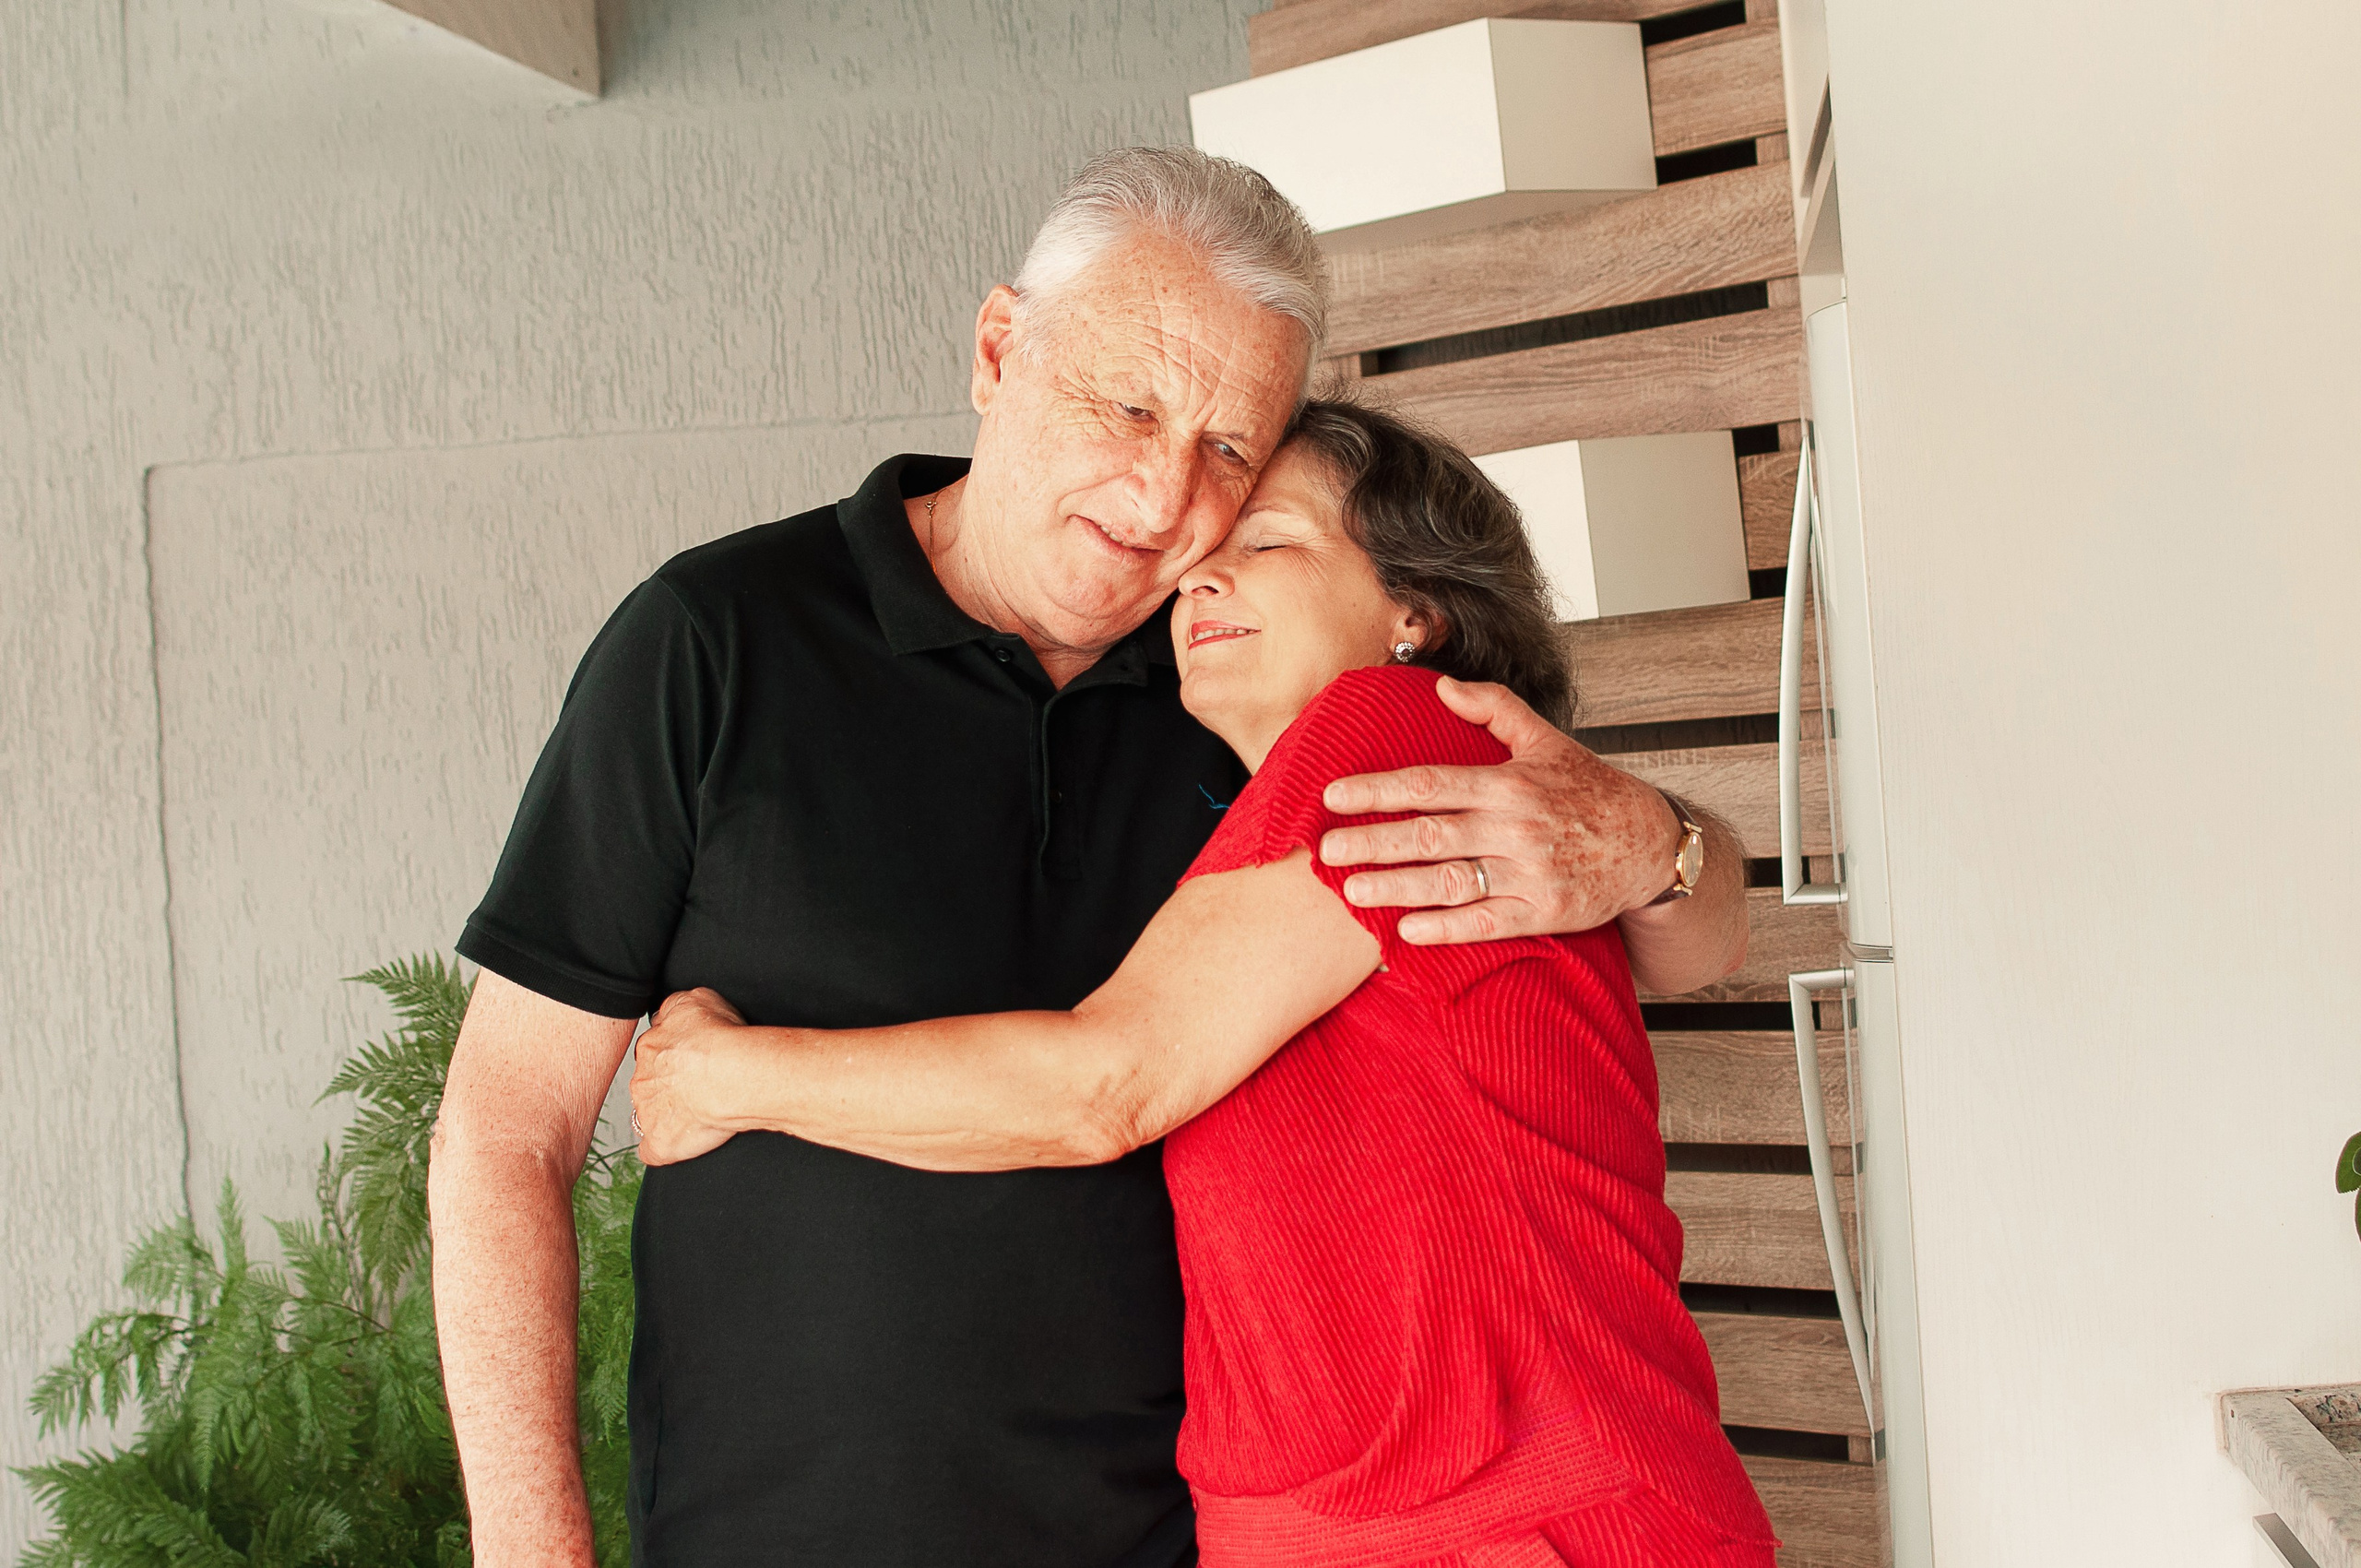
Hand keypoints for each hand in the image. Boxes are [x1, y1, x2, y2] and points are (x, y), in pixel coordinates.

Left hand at [630, 987, 749, 1165]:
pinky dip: (663, 1147)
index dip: (675, 1056)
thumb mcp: (698, 999)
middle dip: (669, 1085)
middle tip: (700, 1085)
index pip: (654, 1051)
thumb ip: (677, 1006)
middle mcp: (643, 1079)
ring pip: (649, 1113)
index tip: (694, 1060)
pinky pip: (652, 1150)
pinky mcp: (659, 1142)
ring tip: (699, 1112)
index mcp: (651, 1047)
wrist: (731, 1075)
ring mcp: (648, 1113)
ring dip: (667, 1114)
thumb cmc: (722, 1038)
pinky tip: (681, 1141)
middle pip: (649, 1083)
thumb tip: (670, 1012)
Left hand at [1319, 676, 1679, 943]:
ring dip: (1397, 887)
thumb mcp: (1547, 739)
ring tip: (1352, 891)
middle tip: (1325, 852)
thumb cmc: (1591, 791)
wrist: (1652, 844)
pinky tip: (1406, 931)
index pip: (1430, 783)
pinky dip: (1445, 928)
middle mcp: (1516, 827)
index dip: (1378, 790)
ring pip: (1451, 882)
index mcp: (1509, 783)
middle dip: (1373, 842)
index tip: (1333, 797)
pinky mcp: (1545, 911)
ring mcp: (1530, 872)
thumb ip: (1493, 708)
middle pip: (1431, 834)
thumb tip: (1441, 686)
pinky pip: (1486, 923)